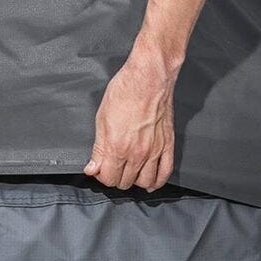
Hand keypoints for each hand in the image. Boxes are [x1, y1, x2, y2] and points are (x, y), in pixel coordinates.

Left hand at [84, 47, 178, 191]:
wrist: (149, 78)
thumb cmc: (125, 92)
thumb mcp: (101, 119)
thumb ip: (98, 149)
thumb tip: (92, 168)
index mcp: (117, 147)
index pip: (108, 178)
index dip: (101, 176)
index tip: (100, 169)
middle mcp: (137, 153)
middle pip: (125, 182)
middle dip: (116, 177)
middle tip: (113, 167)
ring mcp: (154, 151)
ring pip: (145, 182)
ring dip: (135, 181)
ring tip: (129, 173)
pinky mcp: (168, 145)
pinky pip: (165, 173)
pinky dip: (157, 182)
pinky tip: (151, 182)